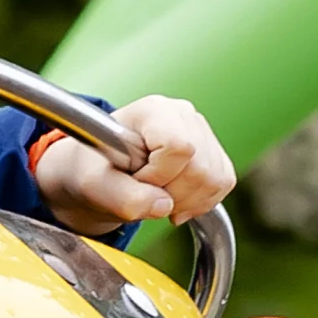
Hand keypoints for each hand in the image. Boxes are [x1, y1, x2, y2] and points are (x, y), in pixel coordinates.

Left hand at [35, 95, 234, 236]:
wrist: (101, 170)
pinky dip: (201, 201)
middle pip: (201, 167)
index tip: (136, 179)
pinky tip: (176, 199)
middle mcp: (183, 114)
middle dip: (173, 193)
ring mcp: (202, 131)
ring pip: (216, 178)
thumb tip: (164, 206)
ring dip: (187, 201)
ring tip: (158, 197)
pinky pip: (223, 183)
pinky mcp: (214, 151)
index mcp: (152, 110)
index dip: (159, 175)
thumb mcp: (94, 185)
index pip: (178, 147)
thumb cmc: (96, 169)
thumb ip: (124, 197)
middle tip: (145, 192)